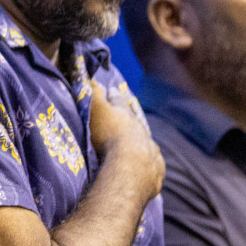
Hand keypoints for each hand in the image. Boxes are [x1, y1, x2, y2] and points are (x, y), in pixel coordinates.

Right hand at [88, 80, 163, 201]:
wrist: (129, 170)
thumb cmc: (108, 138)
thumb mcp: (96, 110)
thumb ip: (93, 92)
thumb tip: (90, 73)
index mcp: (126, 116)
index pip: (119, 101)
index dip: (114, 96)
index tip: (112, 90)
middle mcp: (142, 132)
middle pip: (135, 123)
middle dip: (129, 121)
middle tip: (124, 120)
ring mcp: (151, 152)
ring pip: (146, 144)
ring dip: (140, 144)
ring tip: (135, 147)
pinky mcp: (155, 172)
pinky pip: (152, 166)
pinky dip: (148, 165)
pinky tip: (145, 169)